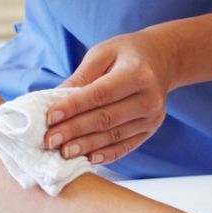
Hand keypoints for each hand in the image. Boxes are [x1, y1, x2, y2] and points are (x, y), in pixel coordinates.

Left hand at [44, 32, 175, 164]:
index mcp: (137, 73)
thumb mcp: (102, 54)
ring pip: (114, 135)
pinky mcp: (150, 130)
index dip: (74, 107)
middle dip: (75, 131)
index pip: (100, 94)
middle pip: (106, 118)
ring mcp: (152, 117)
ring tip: (63, 152)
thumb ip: (80, 77)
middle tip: (50, 141)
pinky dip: (106, 154)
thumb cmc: (126, 54)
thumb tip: (54, 100)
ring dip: (86, 146)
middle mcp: (149, 98)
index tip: (50, 117)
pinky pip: (126, 146)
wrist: (161, 60)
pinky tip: (88, 159)